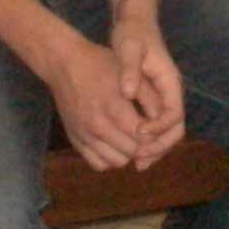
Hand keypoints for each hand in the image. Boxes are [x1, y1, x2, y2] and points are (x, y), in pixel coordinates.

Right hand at [47, 35, 173, 169]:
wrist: (64, 65)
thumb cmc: (101, 65)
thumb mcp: (130, 74)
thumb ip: (150, 98)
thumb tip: (164, 121)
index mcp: (113, 107)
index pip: (143, 137)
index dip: (155, 136)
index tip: (156, 127)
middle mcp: (97, 125)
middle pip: (132, 152)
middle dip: (145, 146)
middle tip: (147, 134)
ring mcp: (84, 135)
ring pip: (117, 162)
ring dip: (128, 153)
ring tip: (131, 137)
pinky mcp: (75, 140)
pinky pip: (99, 164)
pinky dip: (110, 158)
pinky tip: (114, 143)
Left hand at [107, 5, 186, 158]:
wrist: (135, 22)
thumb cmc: (132, 34)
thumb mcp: (128, 47)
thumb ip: (129, 69)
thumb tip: (127, 92)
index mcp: (169, 82)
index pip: (174, 115)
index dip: (158, 129)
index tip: (138, 134)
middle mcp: (171, 93)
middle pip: (175, 129)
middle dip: (159, 147)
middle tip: (138, 160)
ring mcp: (163, 98)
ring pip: (167, 132)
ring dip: (153, 149)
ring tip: (135, 162)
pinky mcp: (153, 100)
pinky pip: (156, 127)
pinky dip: (147, 141)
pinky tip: (130, 149)